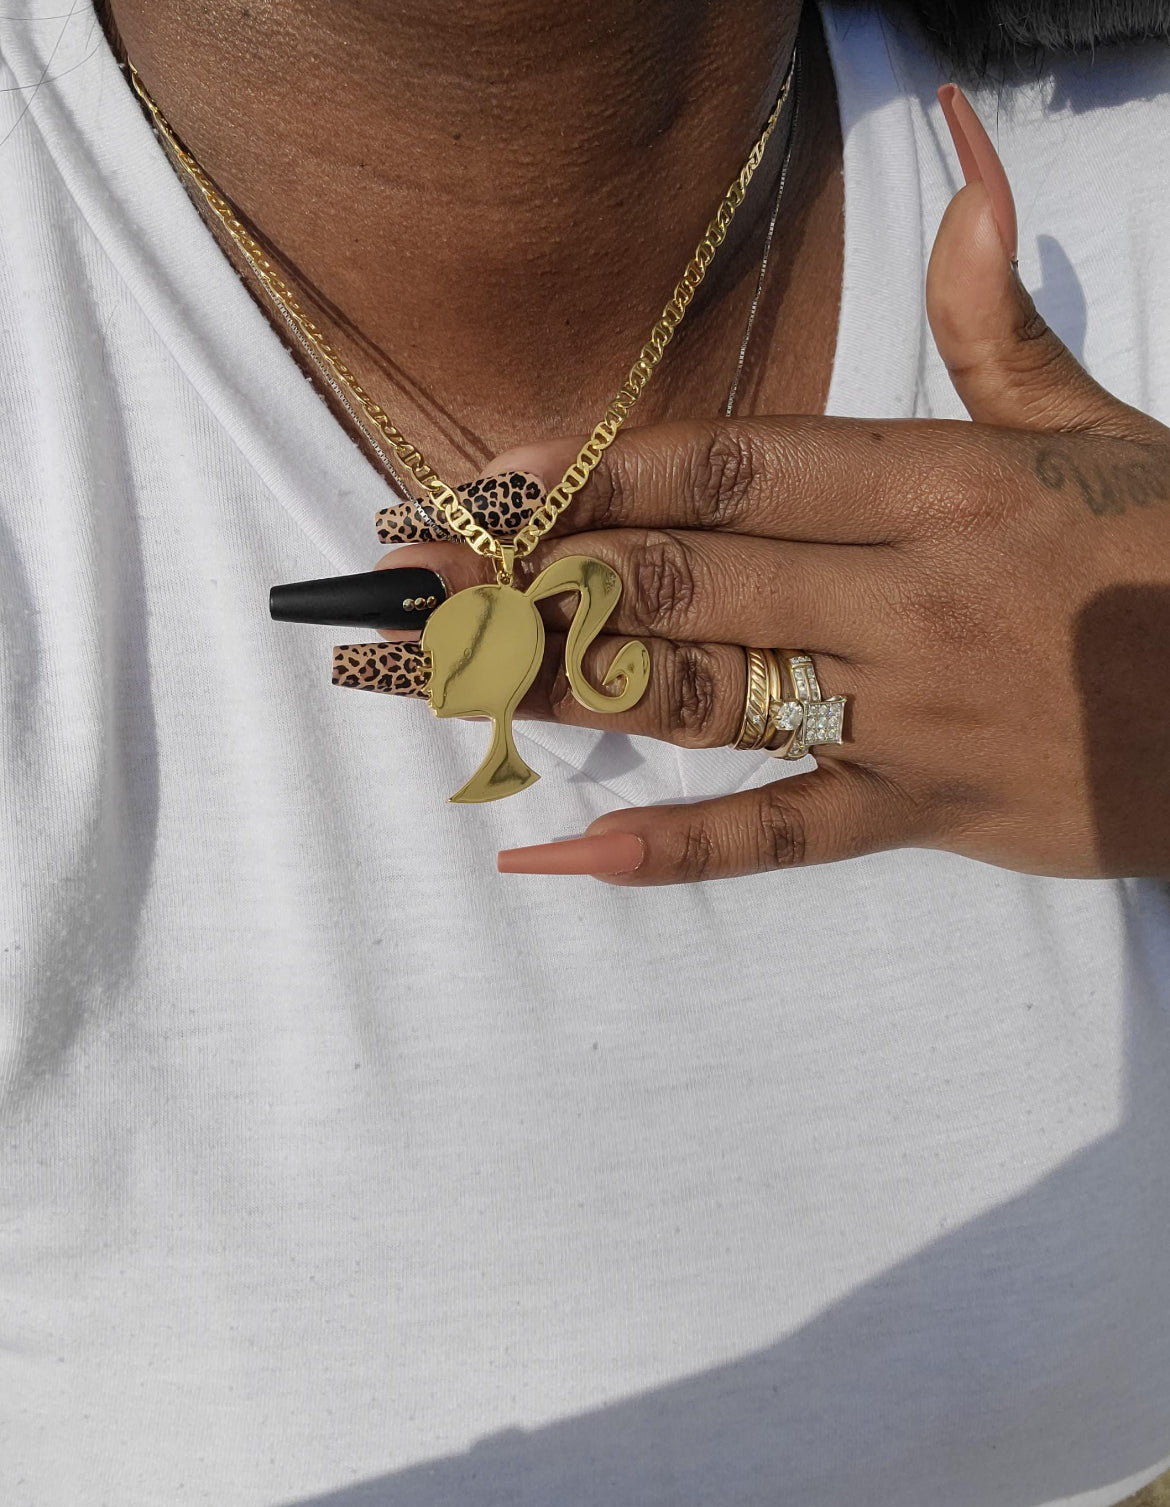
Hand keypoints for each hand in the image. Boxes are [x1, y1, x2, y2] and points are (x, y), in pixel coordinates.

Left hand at [344, 93, 1169, 884]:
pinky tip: (555, 854)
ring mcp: (906, 711)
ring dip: (555, 682)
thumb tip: (957, 164)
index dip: (589, 474)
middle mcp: (901, 592)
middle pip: (679, 580)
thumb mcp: (1090, 423)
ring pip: (701, 695)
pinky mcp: (922, 812)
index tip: (479, 485)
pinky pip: (776, 838)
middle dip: (530, 577)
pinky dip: (663, 850)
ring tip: (430, 680)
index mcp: (935, 482)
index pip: (726, 467)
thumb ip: (994, 317)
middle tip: (404, 586)